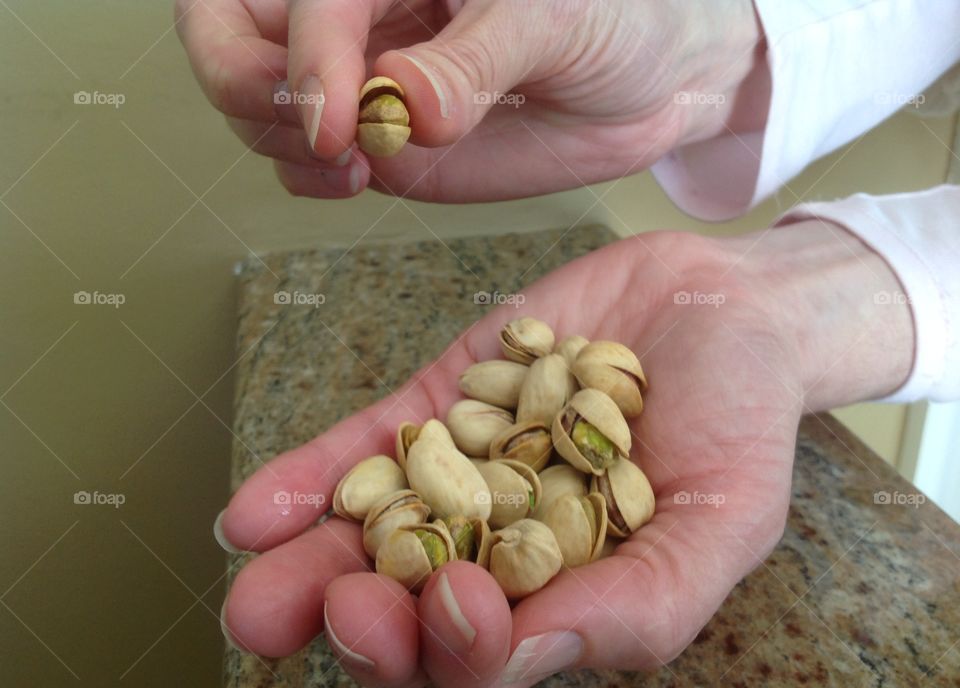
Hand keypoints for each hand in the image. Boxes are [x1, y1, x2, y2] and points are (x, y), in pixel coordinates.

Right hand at [175, 0, 766, 200]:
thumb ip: (473, 62)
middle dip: (246, 86)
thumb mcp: (553, 18)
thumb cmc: (618, 13)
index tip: (340, 126)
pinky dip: (305, 174)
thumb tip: (399, 107)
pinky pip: (304, 156)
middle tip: (322, 137)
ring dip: (274, 138)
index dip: (304, 59)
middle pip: (229, 28)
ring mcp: (360, 78)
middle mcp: (360, 14)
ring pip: (255, 98)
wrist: (653, 75)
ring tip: (351, 167)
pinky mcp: (379, 139)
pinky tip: (352, 178)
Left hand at [216, 221, 912, 687]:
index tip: (458, 600)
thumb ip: (645, 600)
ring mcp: (457, 475)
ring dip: (307, 572)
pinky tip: (256, 514)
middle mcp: (500, 549)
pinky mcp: (435, 405)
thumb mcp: (724, 520)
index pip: (494, 652)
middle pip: (412, 610)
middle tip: (335, 613)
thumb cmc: (739, 418)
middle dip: (366, 624)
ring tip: (254, 601)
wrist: (716, 301)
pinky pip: (362, 449)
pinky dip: (308, 482)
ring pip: (368, 540)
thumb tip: (535, 653)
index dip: (463, 645)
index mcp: (566, 598)